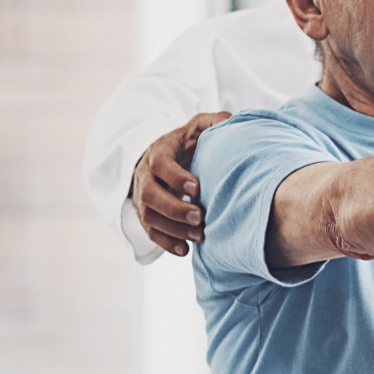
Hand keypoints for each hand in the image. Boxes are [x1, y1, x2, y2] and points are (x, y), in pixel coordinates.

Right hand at [131, 112, 231, 256]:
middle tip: (200, 217)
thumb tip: (230, 122)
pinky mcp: (147, 213)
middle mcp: (145, 174)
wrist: (170, 154)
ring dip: (173, 229)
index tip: (198, 188)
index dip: (175, 177)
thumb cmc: (191, 141)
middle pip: (149, 194)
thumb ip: (216, 122)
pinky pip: (150, 231)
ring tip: (199, 236)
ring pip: (149, 216)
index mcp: (159, 151)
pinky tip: (185, 251)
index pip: (160, 164)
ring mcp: (143, 196)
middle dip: (174, 208)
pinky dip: (166, 243)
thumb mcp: (202, 125)